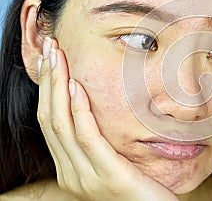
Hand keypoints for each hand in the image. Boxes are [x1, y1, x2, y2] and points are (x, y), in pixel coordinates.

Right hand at [37, 37, 177, 200]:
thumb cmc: (141, 187)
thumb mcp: (115, 162)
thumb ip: (101, 142)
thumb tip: (96, 107)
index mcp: (71, 169)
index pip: (50, 123)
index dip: (47, 89)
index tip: (50, 60)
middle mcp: (72, 173)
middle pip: (50, 118)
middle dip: (48, 80)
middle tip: (50, 48)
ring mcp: (86, 177)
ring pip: (62, 124)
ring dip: (58, 86)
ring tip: (58, 56)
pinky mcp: (107, 176)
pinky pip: (87, 138)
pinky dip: (79, 110)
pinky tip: (77, 86)